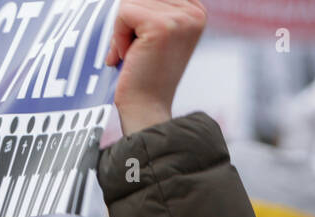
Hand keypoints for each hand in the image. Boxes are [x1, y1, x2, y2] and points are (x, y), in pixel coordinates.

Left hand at [106, 0, 206, 133]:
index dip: (138, 15)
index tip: (143, 40)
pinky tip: (129, 56)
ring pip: (130, 2)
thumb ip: (149, 7)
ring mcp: (180, 18)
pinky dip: (118, 36)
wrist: (147, 108)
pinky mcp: (161, 25)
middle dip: (128, 22)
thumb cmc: (146, 75)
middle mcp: (194, 11)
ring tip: (134, 54)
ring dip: (122, 31)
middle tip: (135, 51)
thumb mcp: (154, 32)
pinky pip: (122, 13)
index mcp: (196, 10)